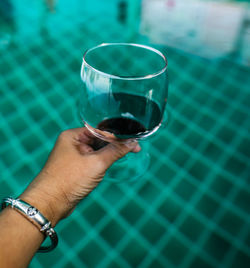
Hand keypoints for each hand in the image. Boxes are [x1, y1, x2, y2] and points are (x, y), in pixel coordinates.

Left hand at [20, 128, 139, 225]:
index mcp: (73, 135)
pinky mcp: (75, 168)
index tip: (133, 141)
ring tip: (125, 155)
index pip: (100, 130)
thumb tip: (132, 143)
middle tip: (133, 149)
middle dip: (114, 145)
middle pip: (99, 140)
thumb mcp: (96, 163)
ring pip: (97, 151)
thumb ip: (115, 151)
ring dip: (109, 154)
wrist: (50, 204)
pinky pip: (92, 161)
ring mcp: (73, 156)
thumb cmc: (68, 180)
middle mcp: (72, 143)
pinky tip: (111, 164)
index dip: (117, 136)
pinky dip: (102, 162)